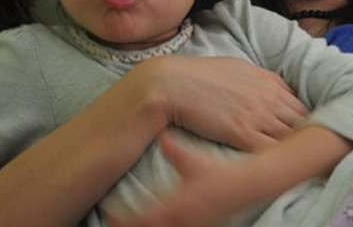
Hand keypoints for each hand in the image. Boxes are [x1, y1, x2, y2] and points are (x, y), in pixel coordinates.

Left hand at [105, 133, 247, 226]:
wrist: (244, 186)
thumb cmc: (218, 174)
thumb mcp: (193, 162)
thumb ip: (173, 151)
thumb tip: (160, 134)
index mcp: (175, 206)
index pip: (141, 221)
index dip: (121, 222)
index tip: (108, 215)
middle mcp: (180, 222)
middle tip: (112, 222)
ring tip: (128, 223)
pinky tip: (154, 224)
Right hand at [131, 56, 309, 151]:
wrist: (174, 84)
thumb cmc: (201, 75)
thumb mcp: (238, 67)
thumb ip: (260, 78)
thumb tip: (275, 86)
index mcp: (268, 82)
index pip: (299, 105)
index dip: (304, 120)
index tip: (303, 131)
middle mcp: (268, 98)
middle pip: (301, 122)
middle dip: (305, 135)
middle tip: (304, 149)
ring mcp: (258, 116)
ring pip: (290, 137)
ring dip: (293, 148)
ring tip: (294, 160)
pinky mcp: (243, 134)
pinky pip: (271, 149)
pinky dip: (277, 157)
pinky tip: (277, 164)